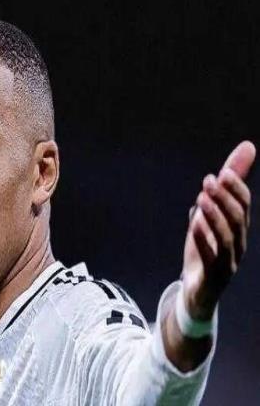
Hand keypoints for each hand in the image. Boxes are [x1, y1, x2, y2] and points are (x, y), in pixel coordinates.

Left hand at [182, 141, 255, 319]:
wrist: (196, 291)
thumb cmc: (205, 250)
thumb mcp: (209, 216)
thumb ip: (221, 190)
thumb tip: (246, 149)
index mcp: (238, 231)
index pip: (245, 206)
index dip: (236, 189)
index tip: (222, 172)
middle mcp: (238, 245)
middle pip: (238, 219)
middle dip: (225, 198)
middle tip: (209, 180)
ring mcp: (228, 263)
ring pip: (228, 237)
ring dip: (215, 216)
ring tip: (202, 198)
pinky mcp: (214, 277)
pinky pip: (212, 258)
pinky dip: (203, 239)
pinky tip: (194, 223)